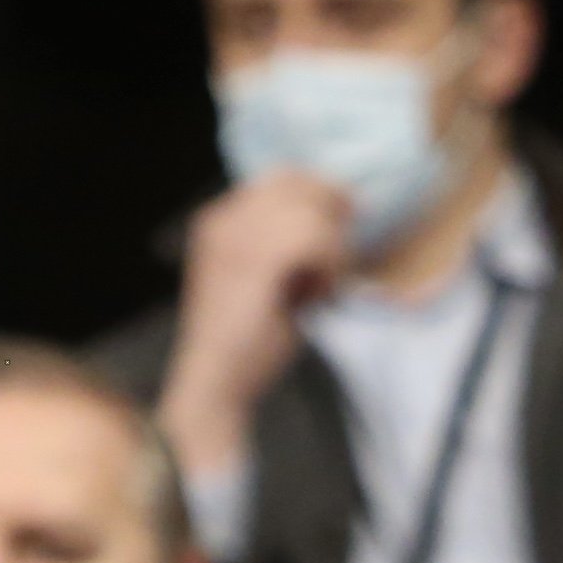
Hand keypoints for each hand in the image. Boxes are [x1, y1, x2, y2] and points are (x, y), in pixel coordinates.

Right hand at [153, 172, 355, 495]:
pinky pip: (313, 238)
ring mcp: (234, 234)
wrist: (216, 385)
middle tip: (332, 265)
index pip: (284, 177)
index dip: (320, 195)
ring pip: (312, 212)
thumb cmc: (247, 342)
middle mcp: (222, 217)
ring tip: (319, 289)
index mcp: (219, 218)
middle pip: (301, 184)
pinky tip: (316, 296)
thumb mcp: (271, 278)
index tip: (339, 229)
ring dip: (330, 251)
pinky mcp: (254, 257)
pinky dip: (326, 266)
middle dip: (330, 219)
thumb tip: (346, 203)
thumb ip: (292, 241)